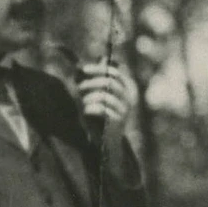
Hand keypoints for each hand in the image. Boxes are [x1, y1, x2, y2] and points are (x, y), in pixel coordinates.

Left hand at [77, 59, 138, 179]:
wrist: (106, 140)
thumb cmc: (99, 115)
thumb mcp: (95, 96)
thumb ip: (90, 81)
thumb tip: (78, 66)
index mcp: (126, 89)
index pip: (114, 73)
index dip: (98, 69)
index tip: (83, 69)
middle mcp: (129, 98)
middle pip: (109, 82)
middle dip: (91, 83)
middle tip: (78, 88)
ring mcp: (125, 110)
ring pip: (104, 96)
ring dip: (89, 98)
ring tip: (83, 103)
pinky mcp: (118, 122)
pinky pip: (102, 109)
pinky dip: (90, 108)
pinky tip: (86, 111)